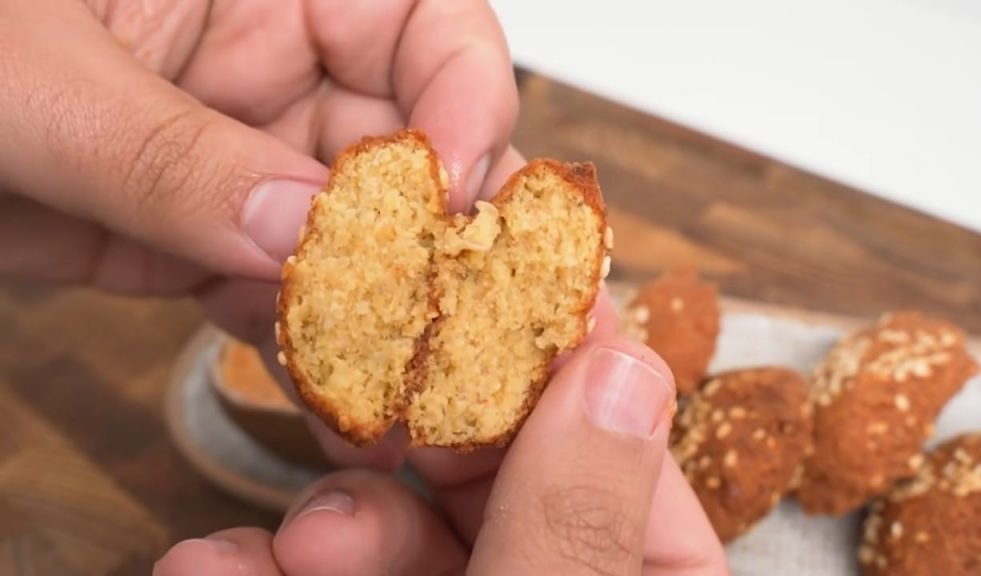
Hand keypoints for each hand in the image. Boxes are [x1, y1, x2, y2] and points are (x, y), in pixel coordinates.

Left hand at [0, 0, 525, 467]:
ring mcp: (233, 159)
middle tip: (444, 310)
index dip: (464, 91)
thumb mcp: (25, 74)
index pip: (424, 19)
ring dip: (376, 306)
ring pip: (348, 234)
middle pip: (405, 144)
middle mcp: (265, 63)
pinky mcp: (192, 238)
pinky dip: (303, 343)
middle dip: (429, 229)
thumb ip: (166, 152)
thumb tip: (292, 228)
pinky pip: (273, 291)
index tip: (451, 183)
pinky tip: (329, 391)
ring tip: (398, 378)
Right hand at [154, 339, 730, 574]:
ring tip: (291, 543)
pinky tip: (206, 566)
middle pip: (497, 480)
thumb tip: (621, 368)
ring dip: (329, 520)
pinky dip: (260, 571)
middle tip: (365, 398)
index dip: (562, 354)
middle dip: (421, 441)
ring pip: (399, 535)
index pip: (623, 452)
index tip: (502, 263)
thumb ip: (578, 525)